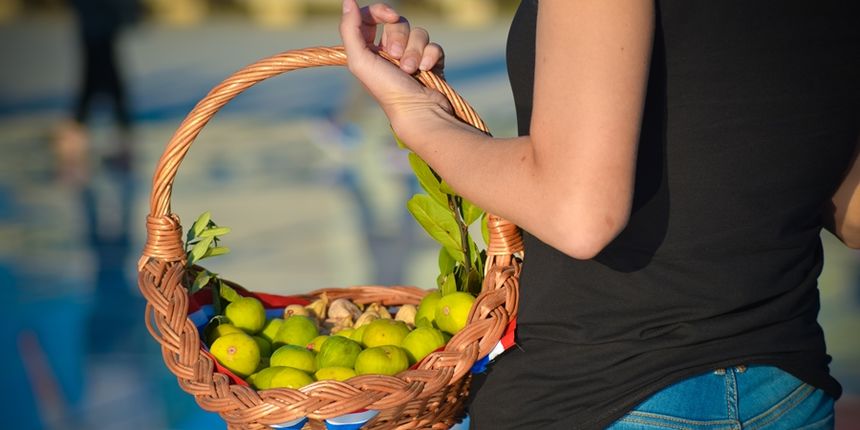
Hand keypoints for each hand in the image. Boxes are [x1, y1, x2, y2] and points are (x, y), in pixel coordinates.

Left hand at [339, 0, 452, 139]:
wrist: (417, 111)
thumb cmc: (386, 89)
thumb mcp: (360, 61)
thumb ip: (349, 29)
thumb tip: (348, 1)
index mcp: (369, 49)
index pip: (373, 17)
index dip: (381, 11)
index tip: (389, 16)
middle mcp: (390, 51)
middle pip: (398, 22)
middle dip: (399, 38)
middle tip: (395, 58)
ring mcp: (412, 56)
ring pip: (419, 33)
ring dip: (415, 51)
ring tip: (411, 70)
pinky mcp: (431, 63)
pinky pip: (434, 46)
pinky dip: (431, 57)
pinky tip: (427, 70)